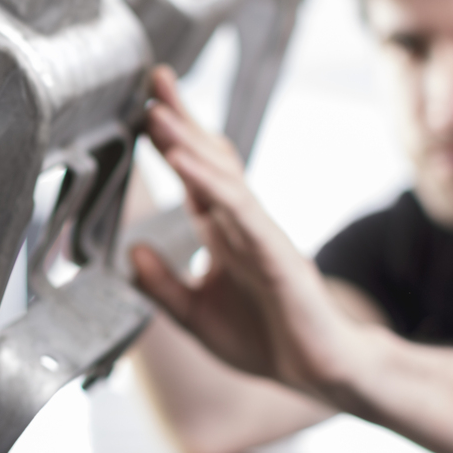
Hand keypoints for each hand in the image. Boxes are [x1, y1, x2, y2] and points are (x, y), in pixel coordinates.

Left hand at [130, 67, 372, 400]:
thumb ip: (162, 285)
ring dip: (187, 143)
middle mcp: (242, 224)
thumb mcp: (194, 314)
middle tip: (154, 77)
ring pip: (221, 178)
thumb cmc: (267, 340)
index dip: (171, 139)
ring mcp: (262, 235)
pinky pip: (241, 212)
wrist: (322, 375)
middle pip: (209, 159)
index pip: (194, 174)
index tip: (145, 104)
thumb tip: (130, 252)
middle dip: (182, 118)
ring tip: (156, 111)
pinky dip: (211, 185)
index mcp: (224, 233)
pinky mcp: (278, 254)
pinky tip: (185, 163)